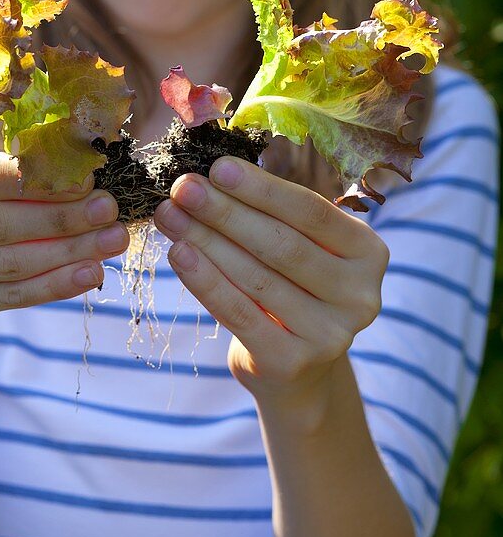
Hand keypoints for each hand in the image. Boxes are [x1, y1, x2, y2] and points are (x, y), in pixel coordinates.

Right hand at [0, 153, 128, 349]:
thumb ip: (5, 177)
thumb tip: (77, 162)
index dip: (38, 178)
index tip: (87, 178)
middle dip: (62, 216)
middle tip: (109, 209)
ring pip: (9, 262)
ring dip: (69, 251)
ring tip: (112, 241)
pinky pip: (10, 296)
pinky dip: (55, 285)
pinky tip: (88, 274)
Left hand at [153, 156, 387, 403]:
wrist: (295, 369)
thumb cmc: (291, 288)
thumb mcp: (300, 247)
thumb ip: (272, 215)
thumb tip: (209, 177)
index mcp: (368, 252)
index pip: (311, 211)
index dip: (262, 188)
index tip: (217, 167)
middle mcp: (359, 295)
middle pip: (282, 244)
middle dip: (226, 212)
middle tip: (183, 188)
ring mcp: (331, 334)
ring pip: (257, 278)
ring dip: (206, 241)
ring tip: (169, 215)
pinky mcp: (294, 363)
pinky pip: (240, 314)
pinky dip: (205, 281)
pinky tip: (178, 254)